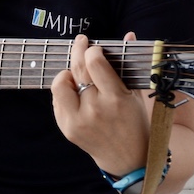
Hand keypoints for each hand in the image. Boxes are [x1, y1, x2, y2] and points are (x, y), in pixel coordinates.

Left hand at [51, 33, 149, 175]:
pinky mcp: (67, 129)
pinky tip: (74, 91)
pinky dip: (64, 91)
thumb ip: (129, 65)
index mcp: (116, 99)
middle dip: (78, 50)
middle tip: (81, 42)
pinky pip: (57, 101)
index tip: (95, 47)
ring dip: (66, 73)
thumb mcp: (136, 95)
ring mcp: (79, 121)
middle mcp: (95, 109)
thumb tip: (129, 35)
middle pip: (77, 69)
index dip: (92, 50)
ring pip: (60, 84)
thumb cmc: (134, 122)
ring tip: (75, 72)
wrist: (127, 158)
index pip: (96, 64)